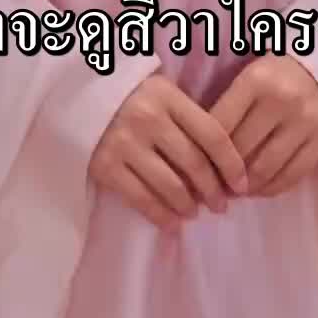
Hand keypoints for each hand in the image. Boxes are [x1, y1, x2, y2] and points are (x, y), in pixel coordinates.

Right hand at [89, 74, 247, 229]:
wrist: (74, 97)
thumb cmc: (128, 95)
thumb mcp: (160, 92)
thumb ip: (186, 117)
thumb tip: (221, 162)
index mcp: (167, 96)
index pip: (212, 134)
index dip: (232, 164)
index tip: (243, 184)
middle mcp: (148, 119)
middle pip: (194, 163)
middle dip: (214, 191)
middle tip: (221, 206)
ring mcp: (125, 143)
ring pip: (171, 185)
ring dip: (189, 206)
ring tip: (195, 214)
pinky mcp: (105, 166)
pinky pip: (141, 199)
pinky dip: (161, 216)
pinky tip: (173, 224)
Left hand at [208, 56, 317, 196]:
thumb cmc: (275, 74)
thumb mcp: (247, 78)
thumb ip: (226, 110)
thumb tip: (201, 155)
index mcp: (256, 80)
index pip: (220, 126)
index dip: (204, 152)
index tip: (197, 168)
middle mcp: (283, 99)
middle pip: (242, 150)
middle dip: (222, 174)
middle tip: (212, 186)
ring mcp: (308, 119)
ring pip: (266, 169)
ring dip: (245, 187)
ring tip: (235, 191)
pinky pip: (294, 175)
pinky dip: (272, 189)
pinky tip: (259, 190)